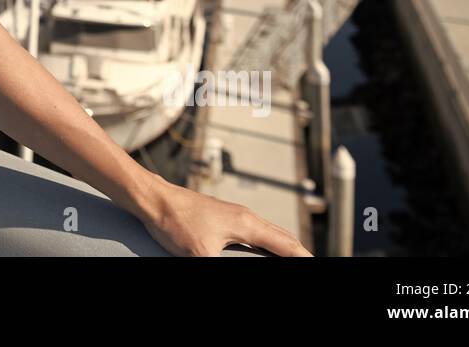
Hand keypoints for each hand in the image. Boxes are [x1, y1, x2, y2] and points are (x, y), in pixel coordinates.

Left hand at [141, 180, 311, 256]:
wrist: (153, 199)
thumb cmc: (176, 222)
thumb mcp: (202, 256)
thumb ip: (222, 268)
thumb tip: (234, 268)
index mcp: (247, 223)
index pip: (286, 244)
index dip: (302, 257)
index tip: (315, 264)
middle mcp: (244, 216)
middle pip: (281, 236)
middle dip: (297, 252)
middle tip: (309, 262)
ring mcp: (232, 214)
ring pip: (267, 231)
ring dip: (282, 246)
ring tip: (291, 257)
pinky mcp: (220, 216)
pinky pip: (253, 230)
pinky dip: (265, 241)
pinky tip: (258, 248)